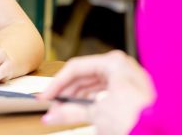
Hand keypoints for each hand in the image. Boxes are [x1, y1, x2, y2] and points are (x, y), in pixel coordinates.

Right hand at [38, 51, 153, 134]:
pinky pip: (107, 89)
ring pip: (95, 82)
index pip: (75, 67)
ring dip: (78, 95)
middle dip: (67, 91)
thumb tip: (50, 116)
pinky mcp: (135, 90)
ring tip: (65, 108)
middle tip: (53, 103)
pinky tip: (84, 106)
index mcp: (114, 62)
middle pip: (85, 74)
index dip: (56, 84)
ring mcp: (131, 77)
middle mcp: (123, 65)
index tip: (45, 96)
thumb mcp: (97, 115)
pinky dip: (93, 97)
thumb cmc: (136, 120)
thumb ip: (69, 112)